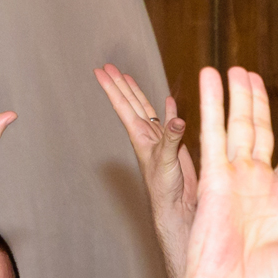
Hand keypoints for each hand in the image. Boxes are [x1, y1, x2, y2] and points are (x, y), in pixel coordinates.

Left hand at [95, 65, 196, 277]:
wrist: (177, 210)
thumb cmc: (166, 191)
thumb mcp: (167, 162)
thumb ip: (171, 139)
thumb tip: (176, 118)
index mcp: (141, 137)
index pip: (123, 106)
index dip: (112, 88)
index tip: (100, 71)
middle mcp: (147, 137)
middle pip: (130, 104)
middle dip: (120, 85)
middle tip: (108, 67)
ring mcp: (160, 142)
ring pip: (146, 110)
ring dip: (138, 94)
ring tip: (128, 78)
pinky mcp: (175, 148)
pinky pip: (170, 124)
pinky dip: (169, 111)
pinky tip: (169, 103)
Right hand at [148, 67, 277, 277]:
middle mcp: (257, 188)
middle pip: (259, 135)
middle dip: (257, 106)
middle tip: (251, 79)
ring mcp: (234, 180)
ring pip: (237, 127)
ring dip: (236, 98)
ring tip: (234, 70)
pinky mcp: (214, 178)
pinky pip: (213, 133)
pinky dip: (210, 104)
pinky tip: (209, 79)